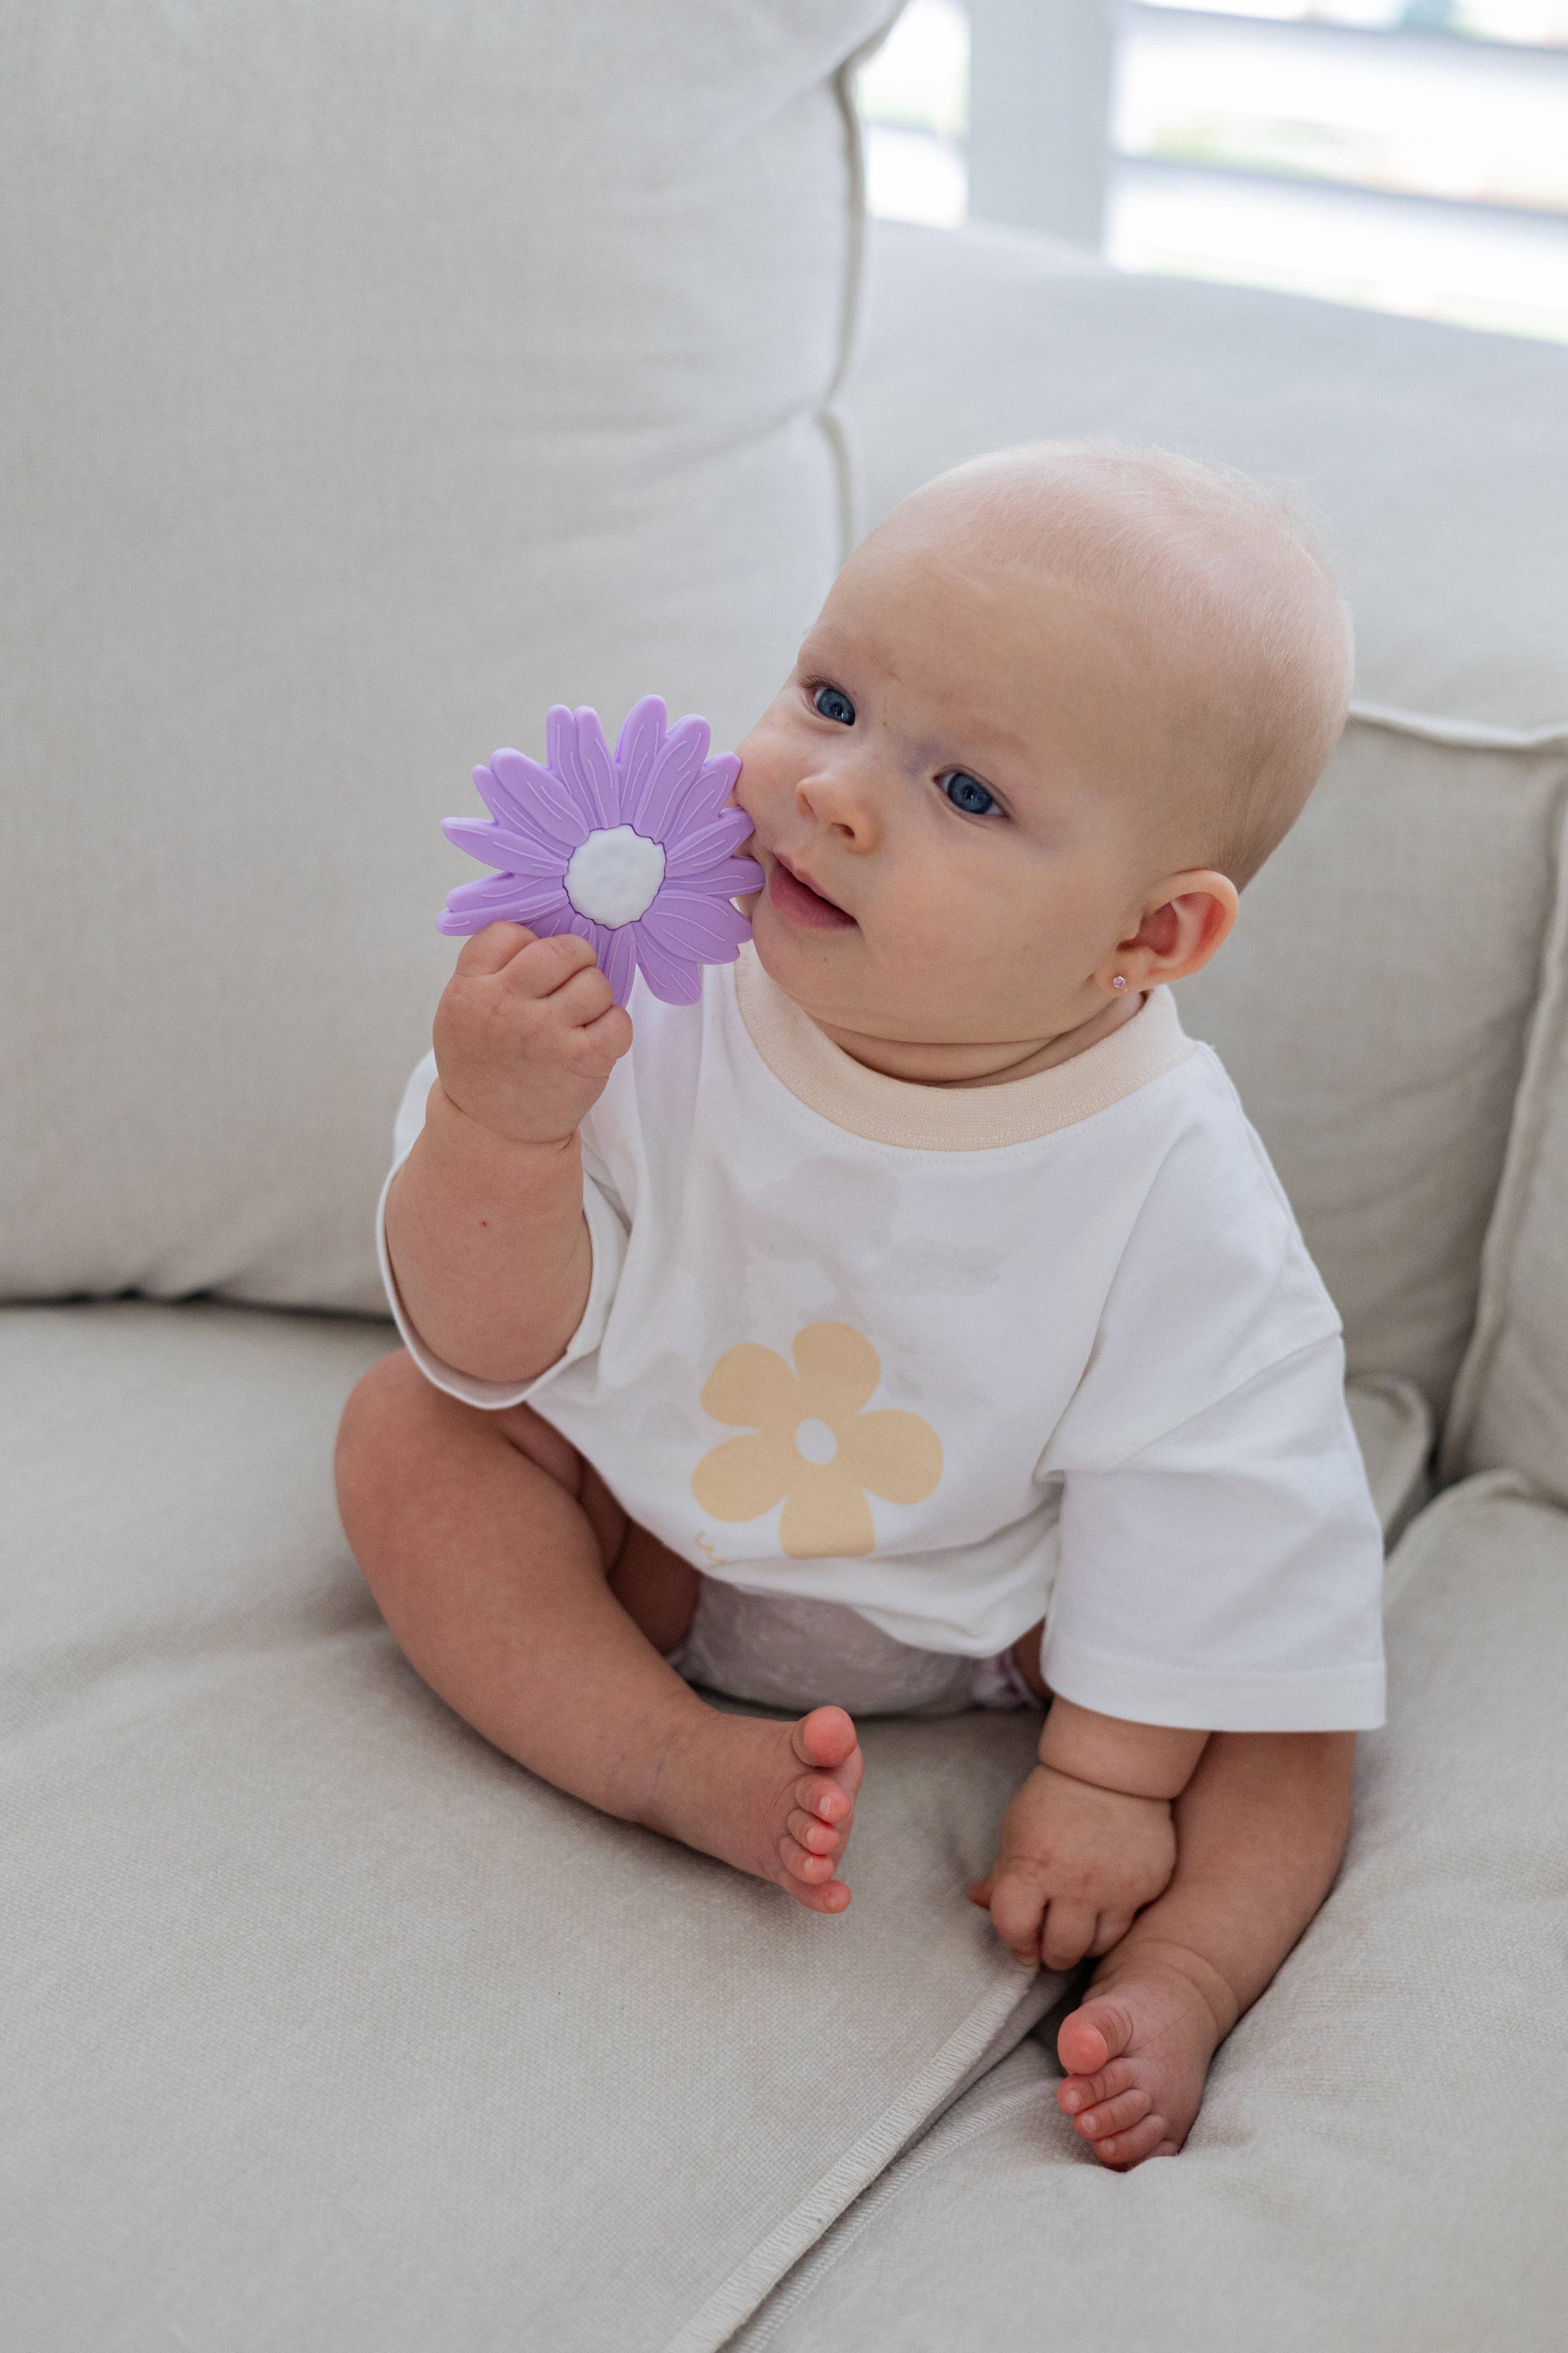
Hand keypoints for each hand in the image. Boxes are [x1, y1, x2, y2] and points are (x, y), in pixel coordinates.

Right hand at [432, 922, 632, 1149]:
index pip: (507, 932)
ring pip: (594, 982)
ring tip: (579, 1016)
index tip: (532, 967)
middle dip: (574, 959)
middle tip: (571, 980)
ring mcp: (546, 1034)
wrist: (492, 1132)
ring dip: (594, 995)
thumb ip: (490, 970)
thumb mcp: (461, 1011)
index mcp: (470, 989)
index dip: (528, 942)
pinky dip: (615, 1025)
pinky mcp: (582, 1061)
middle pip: (560, 950)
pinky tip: (595, 1038)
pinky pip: (619, 1019)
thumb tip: (540, 929)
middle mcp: (506, 1007)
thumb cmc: (483, 1063)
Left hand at [967, 1763, 1176, 1971]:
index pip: (1014, 1927)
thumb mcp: (1016, 1829)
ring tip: (1077, 1921)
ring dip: (1083, 1942)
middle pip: (1060, 1952)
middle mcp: (1076, 1884)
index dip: (1014, 1940)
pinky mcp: (1149, 1885)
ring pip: (1098, 1947)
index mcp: (1034, 1867)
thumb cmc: (1054, 1798)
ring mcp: (1117, 1888)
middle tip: (1050, 1940)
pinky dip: (1114, 1918)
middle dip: (1050, 1953)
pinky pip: (1129, 1921)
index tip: (1021, 1937)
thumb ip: (1001, 1872)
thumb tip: (977, 1899)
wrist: (1112, 1769)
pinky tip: (1106, 1896)